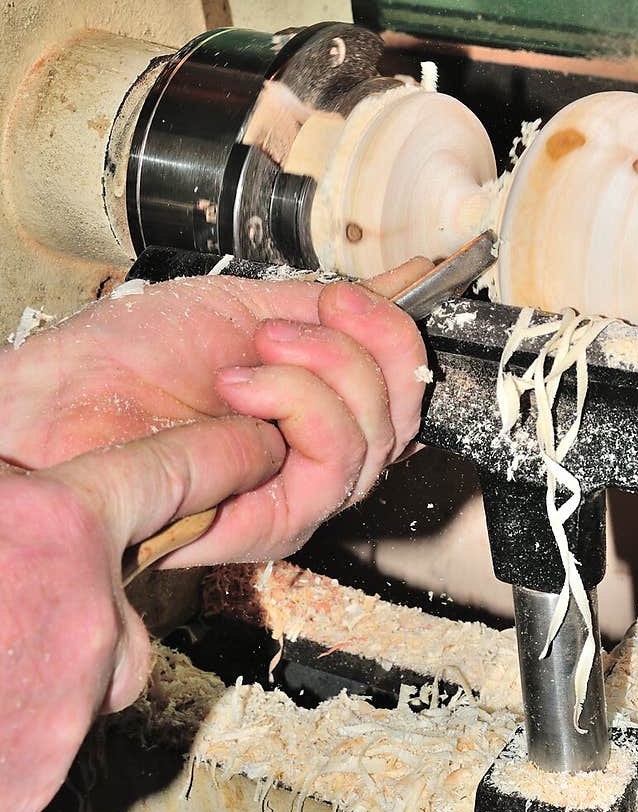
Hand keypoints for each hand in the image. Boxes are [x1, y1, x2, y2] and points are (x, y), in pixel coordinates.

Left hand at [0, 259, 430, 564]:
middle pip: (400, 415)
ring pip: (372, 441)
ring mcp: (296, 496)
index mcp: (316, 409)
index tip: (345, 300)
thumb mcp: (246, 307)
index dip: (392, 336)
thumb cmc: (127, 358)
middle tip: (279, 329)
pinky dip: (296, 405)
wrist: (59, 396)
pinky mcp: (270, 526)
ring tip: (250, 357)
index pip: (404, 387)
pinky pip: (331, 468)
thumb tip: (403, 285)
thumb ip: (326, 308)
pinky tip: (240, 384)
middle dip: (354, 351)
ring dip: (320, 376)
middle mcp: (315, 460)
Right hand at [0, 417, 284, 811]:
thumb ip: (11, 475)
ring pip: (87, 673)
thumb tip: (28, 469)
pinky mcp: (35, 777)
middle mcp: (84, 619)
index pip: (173, 473)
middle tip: (1, 595)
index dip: (221, 453)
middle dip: (74, 593)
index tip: (262, 442)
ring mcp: (63, 705)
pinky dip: (14, 721)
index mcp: (54, 527)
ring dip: (41, 662)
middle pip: (119, 596)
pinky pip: (46, 733)